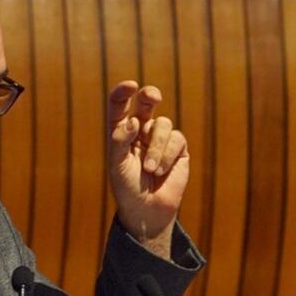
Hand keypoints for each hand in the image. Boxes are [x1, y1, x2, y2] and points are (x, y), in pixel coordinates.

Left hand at [107, 81, 189, 257]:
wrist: (147, 210)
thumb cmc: (127, 187)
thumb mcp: (117, 164)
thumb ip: (120, 140)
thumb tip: (132, 120)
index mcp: (121, 132)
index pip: (119, 106)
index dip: (123, 93)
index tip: (130, 86)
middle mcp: (140, 131)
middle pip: (146, 104)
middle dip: (150, 96)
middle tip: (152, 96)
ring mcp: (160, 139)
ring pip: (163, 124)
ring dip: (156, 146)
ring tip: (150, 168)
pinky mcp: (178, 149)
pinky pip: (177, 140)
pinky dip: (167, 156)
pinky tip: (160, 171)